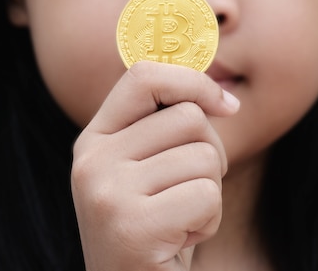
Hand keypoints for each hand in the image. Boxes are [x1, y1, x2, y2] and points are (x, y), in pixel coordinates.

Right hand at [71, 61, 239, 270]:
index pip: (142, 77)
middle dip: (211, 154)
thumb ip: (163, 130)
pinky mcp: (132, 226)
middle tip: (190, 192)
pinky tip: (180, 240)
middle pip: (188, 117)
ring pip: (203, 157)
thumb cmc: (154, 230)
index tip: (226, 106)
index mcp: (94, 140)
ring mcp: (107, 192)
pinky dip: (209, 221)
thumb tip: (223, 97)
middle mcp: (92, 160)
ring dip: (210, 193)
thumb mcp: (146, 172)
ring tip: (180, 220)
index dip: (192, 81)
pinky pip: (206, 196)